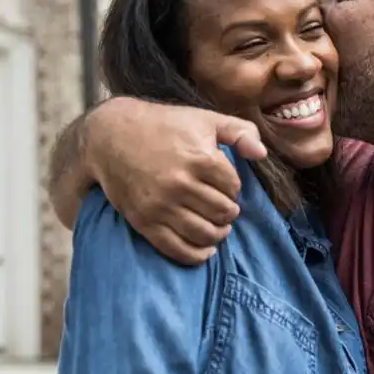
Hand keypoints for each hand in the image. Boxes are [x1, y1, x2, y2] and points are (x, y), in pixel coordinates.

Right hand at [84, 98, 266, 264]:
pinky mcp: (144, 221)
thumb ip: (239, 131)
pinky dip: (196, 255)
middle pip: (222, 212)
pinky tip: (205, 249)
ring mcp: (161, 205)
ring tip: (218, 227)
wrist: (111, 137)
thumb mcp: (205, 119)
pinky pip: (177, 249)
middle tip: (225, 209)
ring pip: (204, 233)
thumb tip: (262, 154)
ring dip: (218, 234)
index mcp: (200, 159)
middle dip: (228, 212)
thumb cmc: (163, 125)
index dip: (233, 188)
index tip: (225, 186)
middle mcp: (181, 184)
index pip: (233, 187)